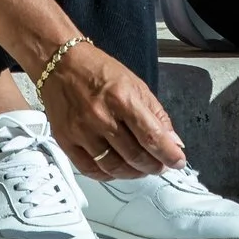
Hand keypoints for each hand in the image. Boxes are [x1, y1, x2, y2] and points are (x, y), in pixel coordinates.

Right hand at [36, 41, 184, 178]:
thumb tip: (173, 141)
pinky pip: (90, 169)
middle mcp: (101, 117)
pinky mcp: (66, 141)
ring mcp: (81, 131)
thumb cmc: (99, 71)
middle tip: (160, 165)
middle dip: (154, 165)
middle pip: (134, 156)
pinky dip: (108, 175)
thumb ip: (156, 114)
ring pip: (114, 167)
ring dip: (134, 173)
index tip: (178, 161)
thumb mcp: (135, 84)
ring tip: (142, 168)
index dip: (168, 154)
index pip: (151, 136)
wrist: (60, 64)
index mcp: (122, 98)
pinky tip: (118, 169)